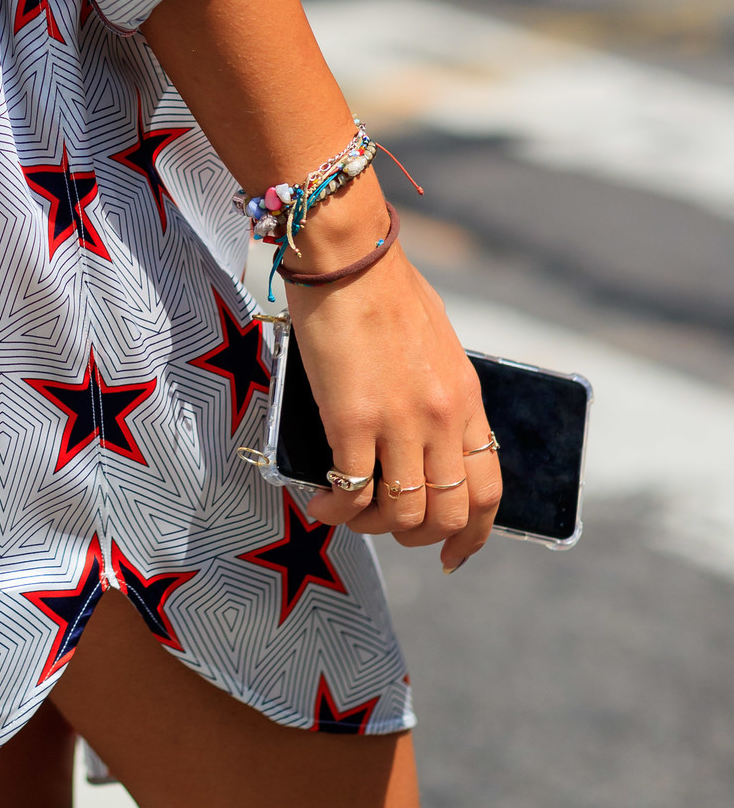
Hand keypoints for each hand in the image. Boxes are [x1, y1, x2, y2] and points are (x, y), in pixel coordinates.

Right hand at [292, 220, 499, 572]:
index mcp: (466, 398)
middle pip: (446, 512)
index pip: (487, 488)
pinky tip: (320, 501)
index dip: (472, 534)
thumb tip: (421, 431)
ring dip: (372, 526)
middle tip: (386, 528)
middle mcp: (441, 417)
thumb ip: (438, 391)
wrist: (348, 254)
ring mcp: (400, 422)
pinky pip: (352, 491)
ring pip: (401, 512)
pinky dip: (336, 510)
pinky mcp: (354, 419)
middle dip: (416, 536)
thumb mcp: (435, 343)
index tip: (450, 553)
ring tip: (345, 511)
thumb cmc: (383, 286)